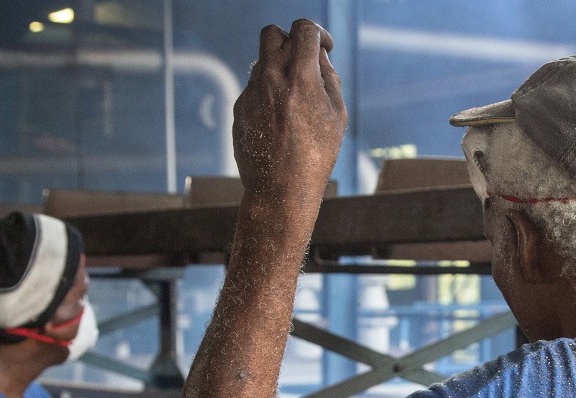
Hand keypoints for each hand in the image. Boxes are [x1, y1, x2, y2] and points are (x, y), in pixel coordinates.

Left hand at [233, 19, 346, 205]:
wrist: (280, 190)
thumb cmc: (315, 156)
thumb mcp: (336, 116)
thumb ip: (329, 78)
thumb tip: (319, 56)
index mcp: (299, 77)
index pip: (303, 29)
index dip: (318, 33)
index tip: (324, 47)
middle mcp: (270, 78)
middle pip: (272, 33)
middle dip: (289, 39)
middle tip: (302, 60)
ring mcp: (250, 93)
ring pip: (261, 62)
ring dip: (279, 69)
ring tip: (295, 100)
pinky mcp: (239, 108)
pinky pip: (254, 89)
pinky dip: (268, 94)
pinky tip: (280, 122)